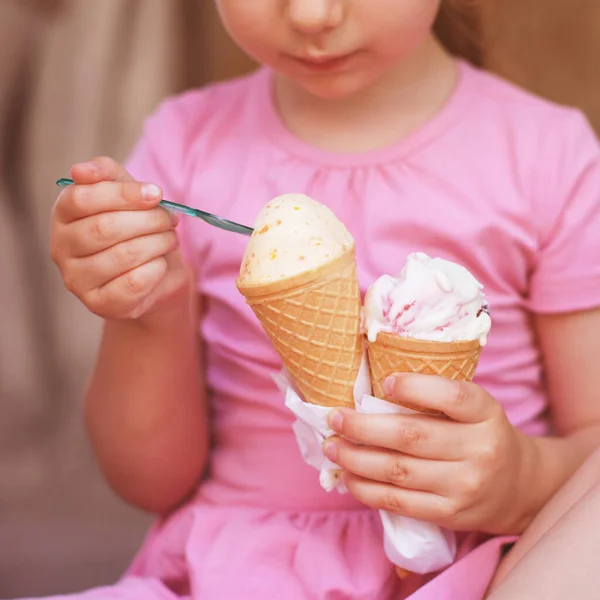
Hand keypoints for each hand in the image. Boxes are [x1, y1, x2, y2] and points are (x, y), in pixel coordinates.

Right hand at [50, 157, 189, 321]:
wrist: (151, 274)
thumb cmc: (135, 227)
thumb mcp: (125, 193)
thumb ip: (106, 173)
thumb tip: (81, 170)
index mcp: (63, 214)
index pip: (82, 198)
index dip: (124, 194)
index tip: (156, 194)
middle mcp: (61, 247)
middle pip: (105, 227)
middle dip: (148, 220)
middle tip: (170, 220)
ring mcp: (76, 279)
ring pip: (123, 255)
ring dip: (158, 243)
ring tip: (170, 239)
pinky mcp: (98, 304)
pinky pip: (133, 283)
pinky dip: (156, 269)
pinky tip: (161, 263)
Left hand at [323, 374, 536, 533]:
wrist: (518, 486)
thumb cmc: (481, 434)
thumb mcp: (473, 407)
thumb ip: (436, 397)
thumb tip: (374, 386)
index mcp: (485, 413)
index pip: (451, 396)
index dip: (415, 388)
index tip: (386, 382)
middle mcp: (479, 449)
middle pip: (411, 436)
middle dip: (363, 427)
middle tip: (335, 418)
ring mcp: (464, 485)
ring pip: (398, 471)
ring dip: (355, 459)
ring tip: (332, 447)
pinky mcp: (450, 513)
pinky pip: (399, 502)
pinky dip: (367, 489)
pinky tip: (349, 476)